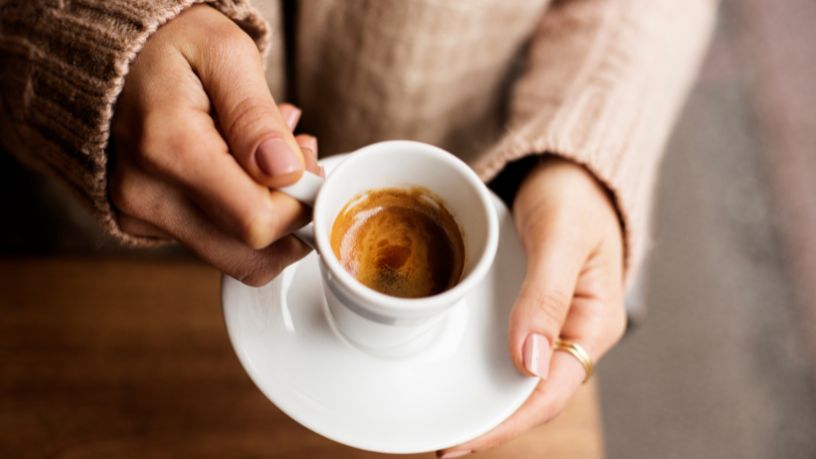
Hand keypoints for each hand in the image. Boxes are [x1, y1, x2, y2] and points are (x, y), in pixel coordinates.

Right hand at [109, 5, 320, 285]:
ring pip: (233, 255)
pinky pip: (211, 241)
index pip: (257, 222)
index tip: (309, 165)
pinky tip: (241, 167)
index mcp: (169, 148)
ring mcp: (140, 214)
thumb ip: (256, 116)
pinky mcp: (142, 223)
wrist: (111, 51)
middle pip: (248, 256)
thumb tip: (285, 172)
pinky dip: (239, 213)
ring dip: (269, 216)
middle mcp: (146, 194)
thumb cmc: (170, 44)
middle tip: (297, 163)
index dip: (300, 205)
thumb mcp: (225, 53)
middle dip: (291, 218)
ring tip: (271, 157)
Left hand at [438, 157, 626, 456]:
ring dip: (482, 401)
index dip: (507, 422)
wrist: (567, 165)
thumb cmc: (574, 193)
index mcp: (593, 323)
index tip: (463, 441)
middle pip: (530, 395)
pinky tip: (453, 373)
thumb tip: (527, 362)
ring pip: (515, 376)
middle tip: (442, 442)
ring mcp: (549, 323)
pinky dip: (480, 367)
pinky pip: (505, 347)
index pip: (550, 392)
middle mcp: (571, 332)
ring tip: (441, 419)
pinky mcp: (528, 308)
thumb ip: (545, 295)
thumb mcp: (561, 237)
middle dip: (489, 423)